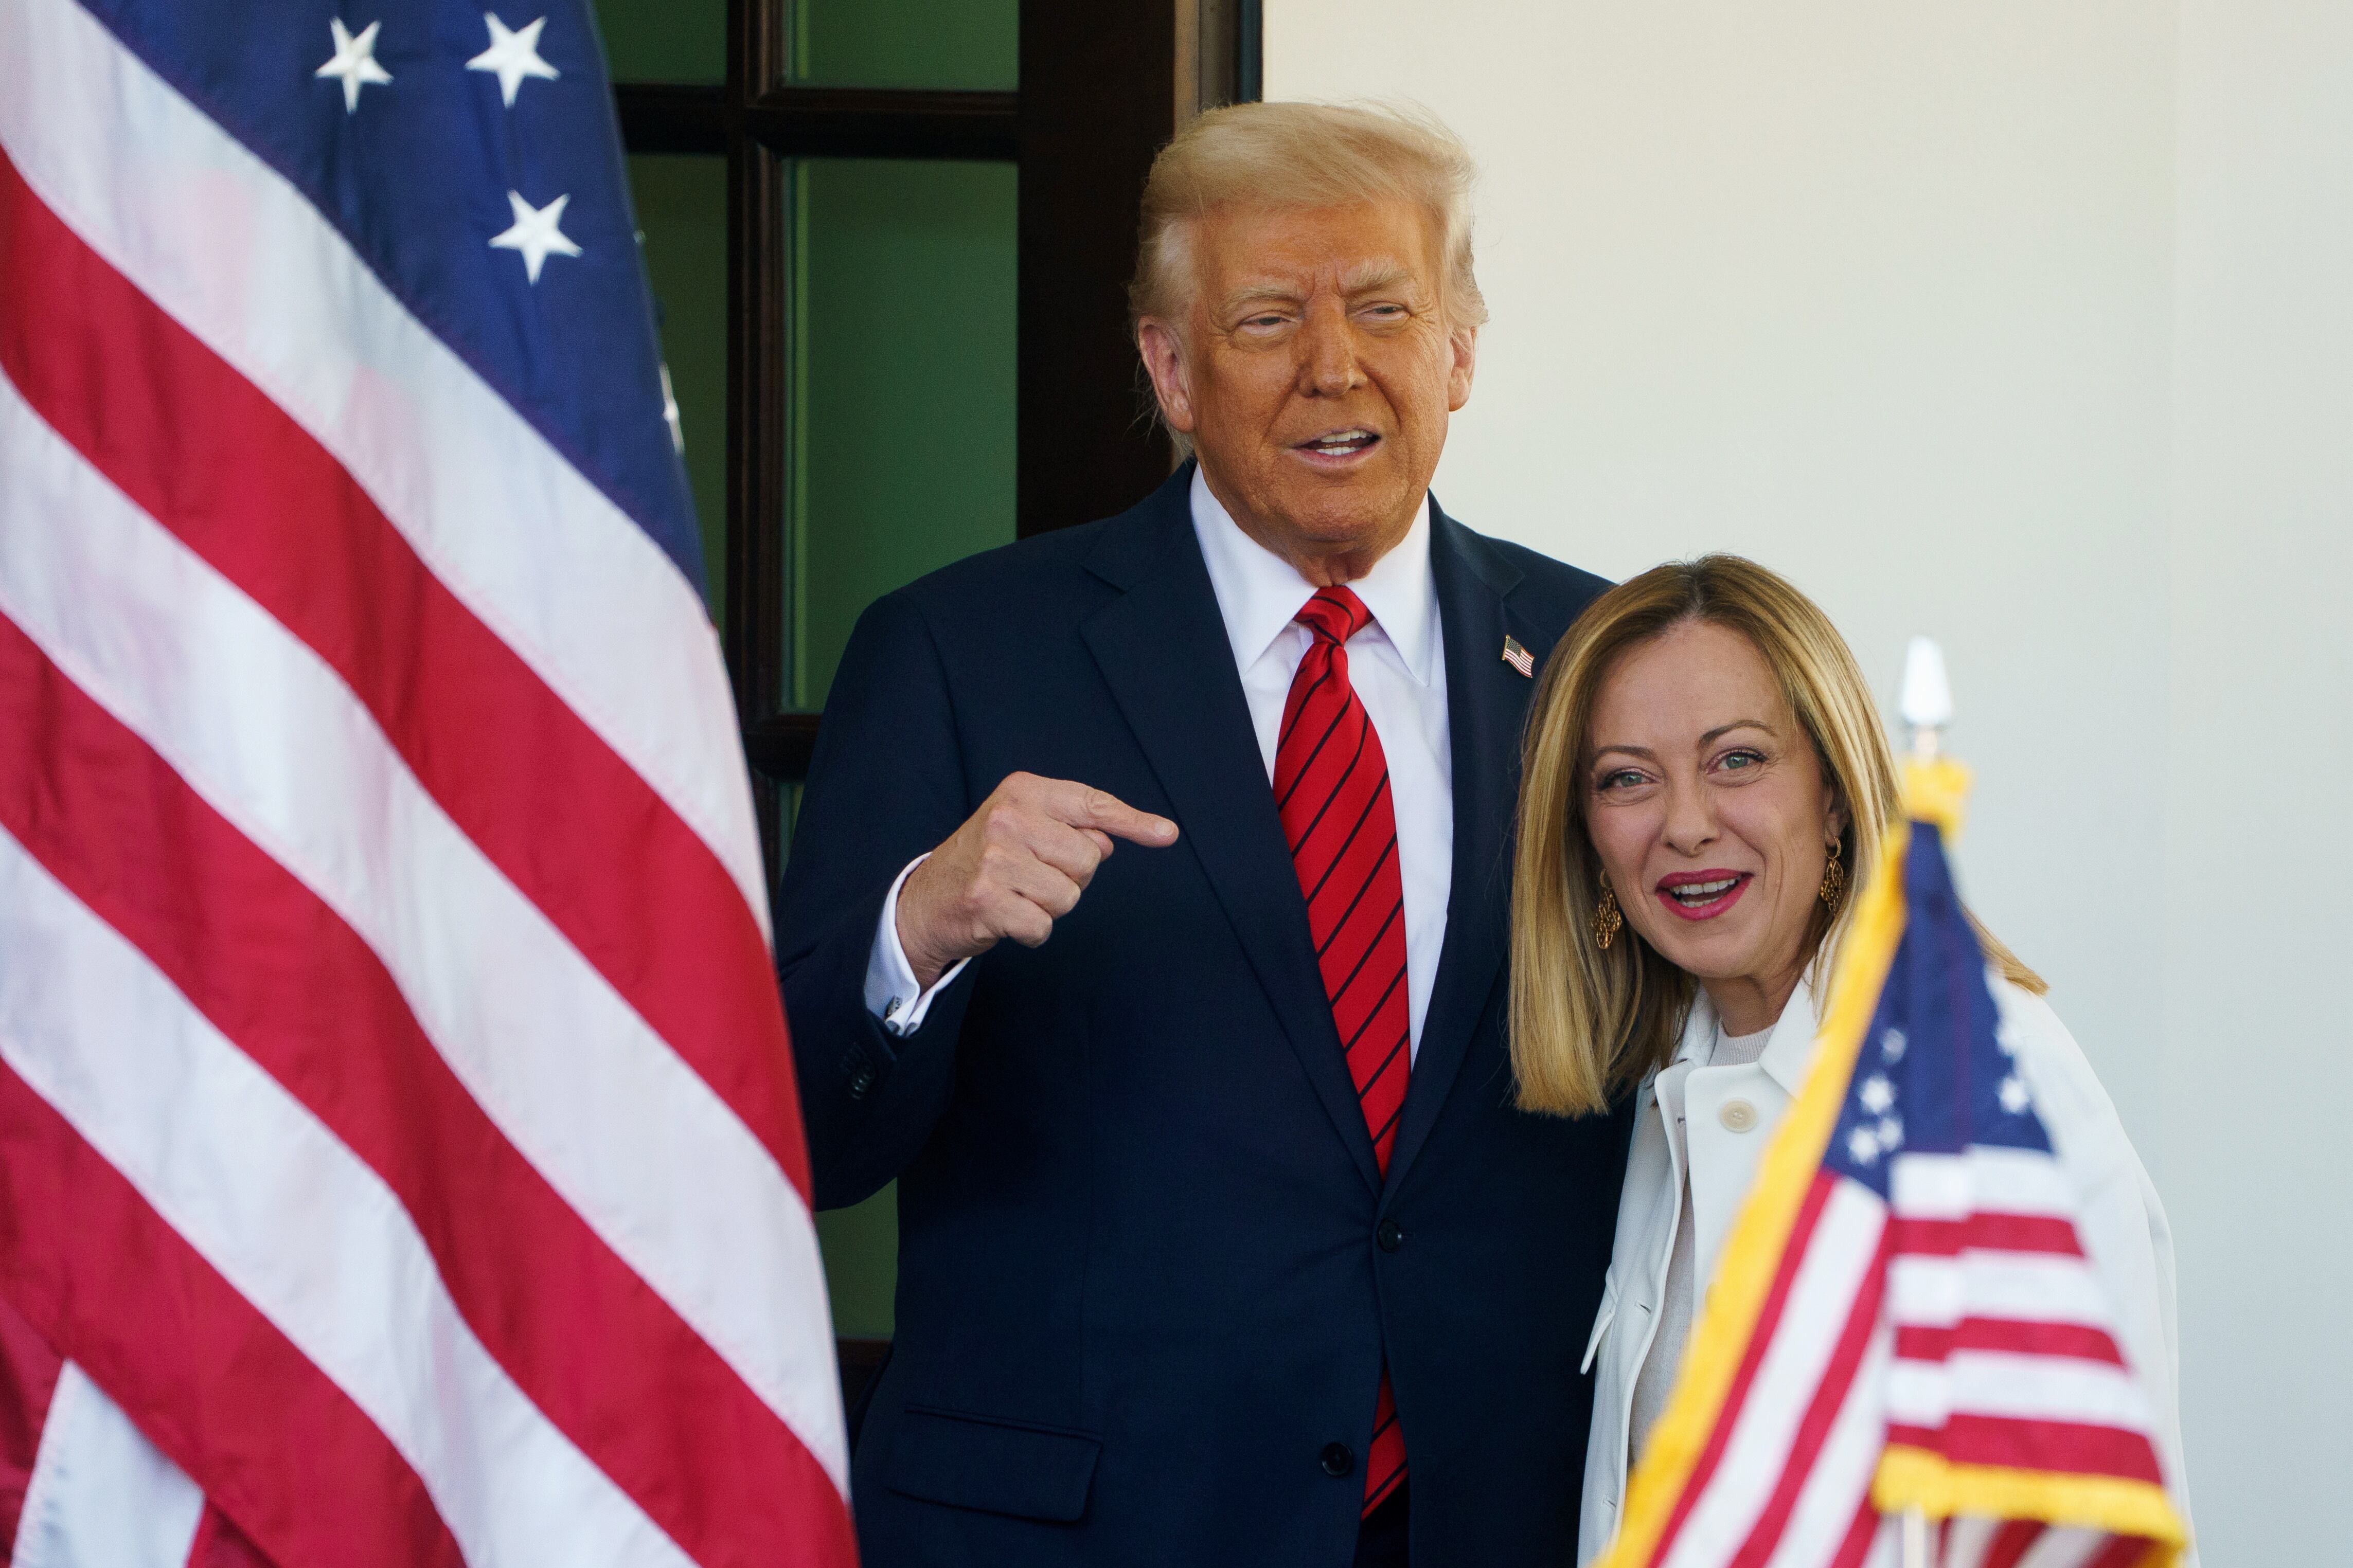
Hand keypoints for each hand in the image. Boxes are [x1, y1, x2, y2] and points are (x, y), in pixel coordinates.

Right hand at [896, 773, 1178, 986]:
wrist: (925, 901)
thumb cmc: (985, 862)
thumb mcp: (1024, 828)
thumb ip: (1070, 829)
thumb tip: (1108, 842)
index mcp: (1022, 792)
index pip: (1092, 804)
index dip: (1133, 821)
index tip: (1167, 834)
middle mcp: (1009, 819)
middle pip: (1088, 858)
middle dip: (1070, 876)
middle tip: (1031, 875)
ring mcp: (996, 859)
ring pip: (1069, 895)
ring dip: (1050, 906)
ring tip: (1017, 894)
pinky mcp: (988, 900)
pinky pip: (1044, 926)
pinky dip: (1032, 931)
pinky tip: (1006, 917)